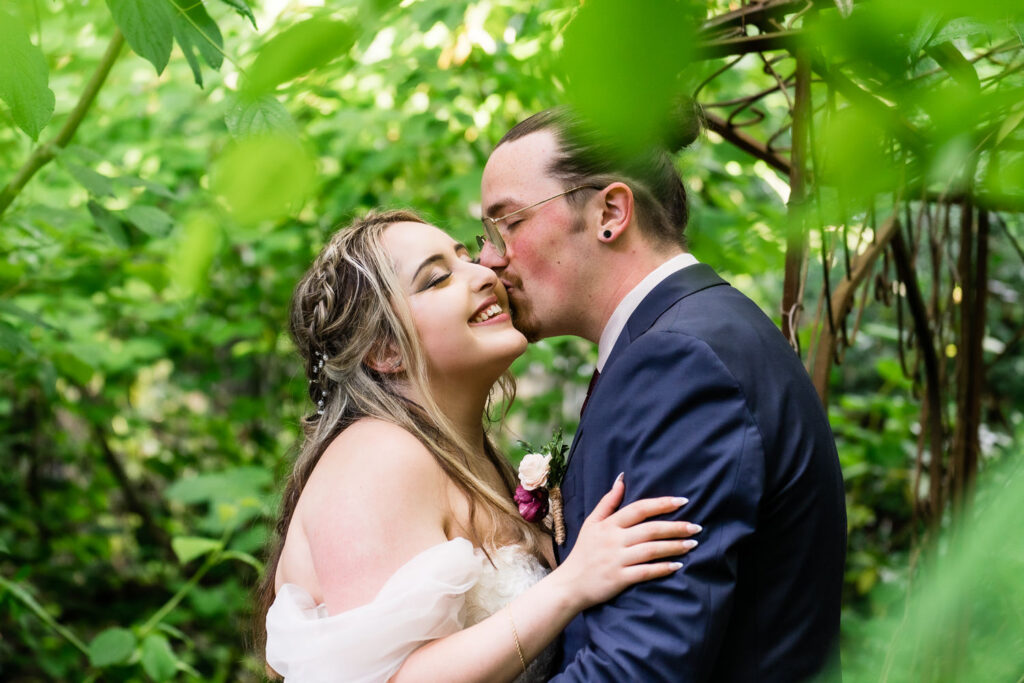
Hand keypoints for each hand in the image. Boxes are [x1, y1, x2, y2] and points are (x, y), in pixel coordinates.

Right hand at [552, 474, 700, 611]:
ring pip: (651, 550)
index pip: (639, 509)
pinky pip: (645, 572)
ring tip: (692, 544)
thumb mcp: (592, 523)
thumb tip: (622, 478)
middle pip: (650, 530)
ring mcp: (616, 560)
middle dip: (676, 527)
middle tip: (696, 527)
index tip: (683, 502)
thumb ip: (608, 501)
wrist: (570, 584)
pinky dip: (662, 568)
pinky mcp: (619, 579)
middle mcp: (613, 540)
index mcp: (608, 524)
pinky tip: (678, 566)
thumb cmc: (584, 551)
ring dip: (674, 546)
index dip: (662, 504)